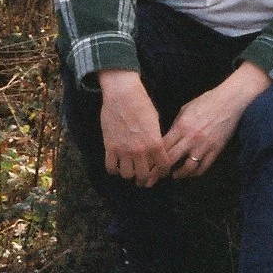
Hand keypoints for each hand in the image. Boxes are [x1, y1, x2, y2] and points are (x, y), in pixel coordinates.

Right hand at [98, 69, 168, 187]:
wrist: (122, 94)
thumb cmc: (141, 104)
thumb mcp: (155, 121)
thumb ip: (156, 138)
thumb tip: (156, 150)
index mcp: (155, 143)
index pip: (162, 166)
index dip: (163, 170)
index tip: (160, 171)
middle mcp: (140, 150)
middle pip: (143, 175)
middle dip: (144, 178)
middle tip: (143, 177)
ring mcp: (124, 150)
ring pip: (127, 175)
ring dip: (129, 174)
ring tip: (129, 170)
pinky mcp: (110, 147)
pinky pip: (111, 168)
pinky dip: (114, 170)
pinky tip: (117, 166)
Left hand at [162, 62, 271, 179]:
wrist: (229, 101)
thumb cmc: (206, 101)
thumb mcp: (185, 109)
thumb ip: (176, 125)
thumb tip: (167, 138)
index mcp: (181, 126)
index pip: (162, 147)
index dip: (152, 158)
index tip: (147, 165)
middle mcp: (191, 138)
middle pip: (171, 160)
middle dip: (159, 171)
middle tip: (153, 178)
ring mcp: (204, 145)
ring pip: (188, 168)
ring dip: (179, 174)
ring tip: (174, 176)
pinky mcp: (216, 149)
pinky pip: (204, 167)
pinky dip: (196, 173)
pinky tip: (190, 173)